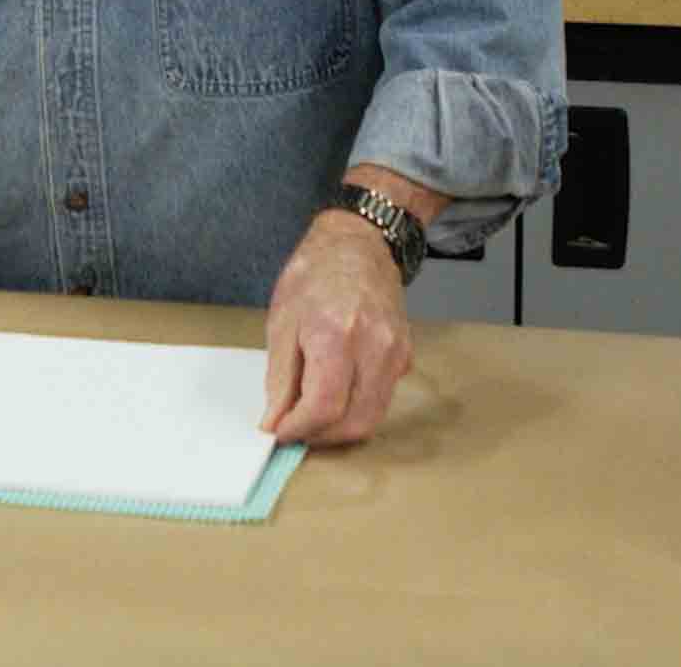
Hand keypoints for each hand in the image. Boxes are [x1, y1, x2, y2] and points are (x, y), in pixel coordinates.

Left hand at [259, 210, 413, 445]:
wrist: (358, 244)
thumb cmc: (316, 274)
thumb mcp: (282, 322)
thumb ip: (279, 379)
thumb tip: (275, 422)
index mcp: (337, 335)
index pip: (324, 407)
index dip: (299, 429)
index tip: (279, 431)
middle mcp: (374, 347)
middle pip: (355, 422)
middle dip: (321, 437)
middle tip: (295, 428)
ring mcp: (396, 353)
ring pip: (372, 417)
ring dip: (340, 427)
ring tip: (312, 413)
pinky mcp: (405, 356)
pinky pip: (382, 398)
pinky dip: (356, 407)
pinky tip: (335, 391)